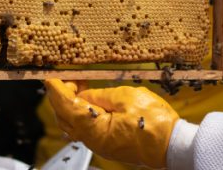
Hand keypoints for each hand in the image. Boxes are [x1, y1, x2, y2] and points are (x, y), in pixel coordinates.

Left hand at [45, 79, 178, 168]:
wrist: (174, 145)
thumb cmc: (155, 123)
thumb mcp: (126, 98)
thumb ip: (100, 95)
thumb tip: (84, 94)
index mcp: (94, 129)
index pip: (66, 105)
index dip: (56, 88)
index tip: (48, 76)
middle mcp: (93, 141)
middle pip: (65, 116)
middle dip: (62, 95)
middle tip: (70, 76)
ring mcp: (100, 144)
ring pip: (74, 123)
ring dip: (72, 103)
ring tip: (81, 85)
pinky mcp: (108, 143)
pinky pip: (86, 127)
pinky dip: (82, 111)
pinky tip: (92, 98)